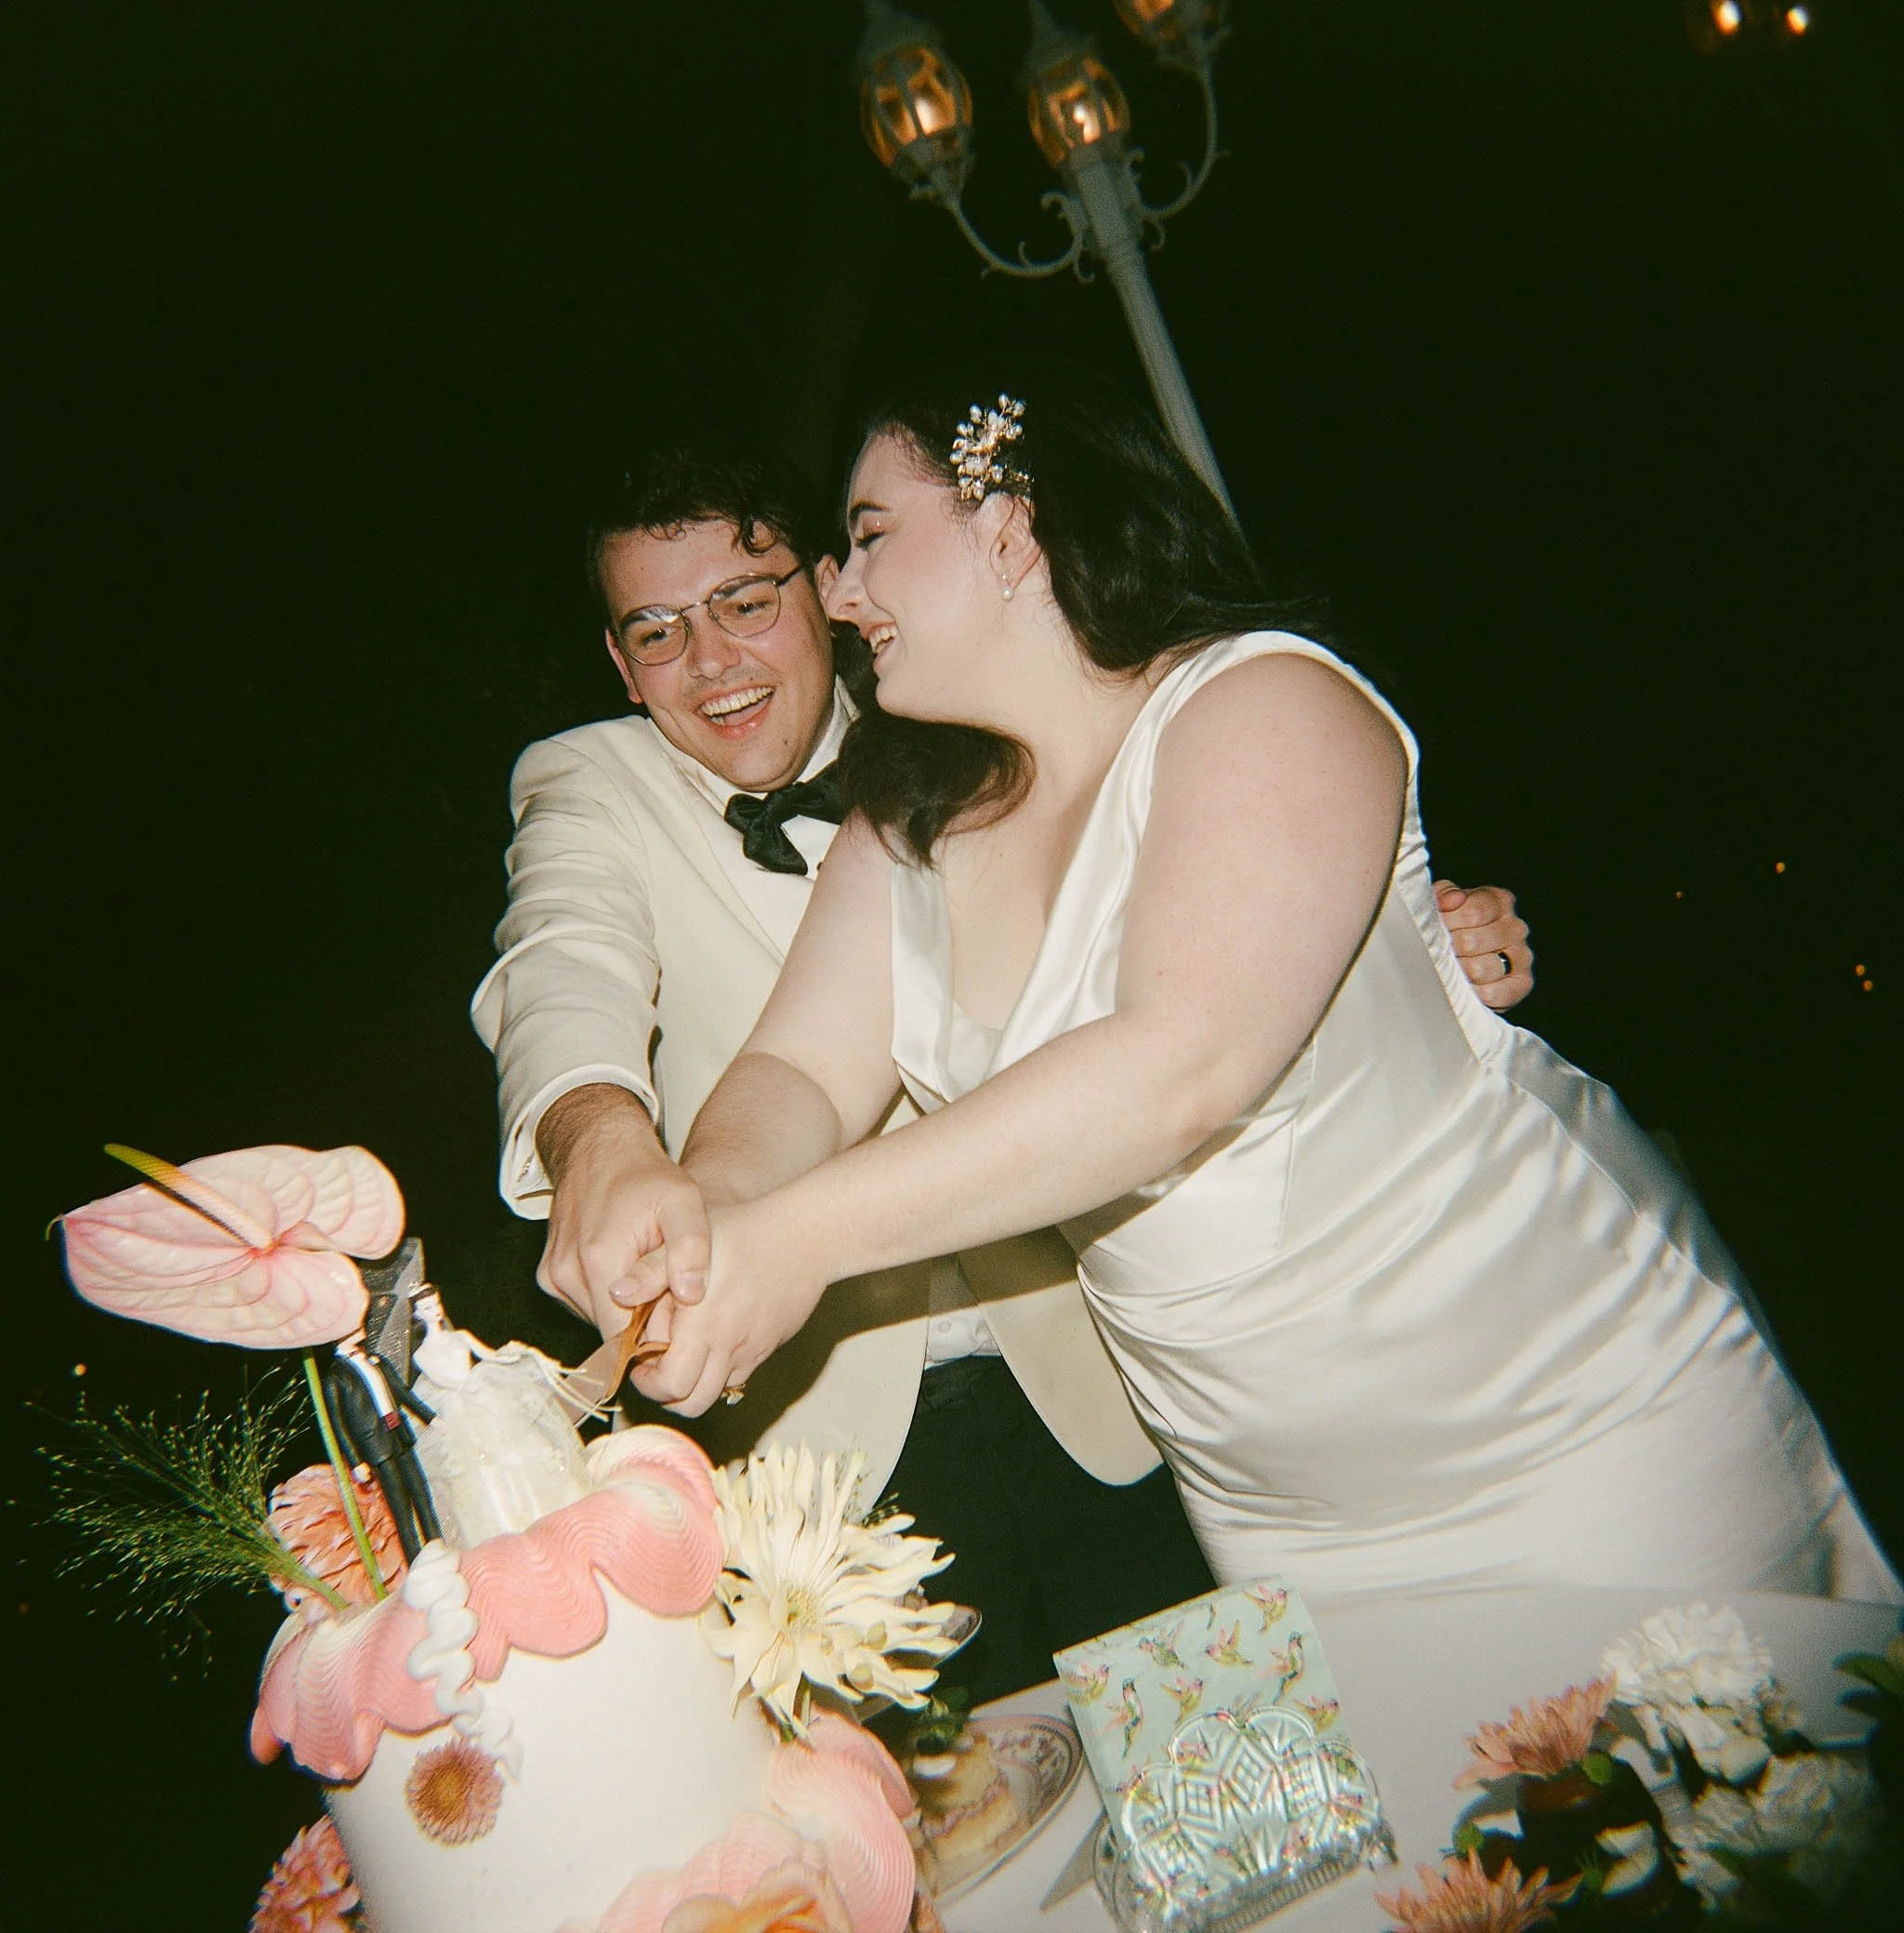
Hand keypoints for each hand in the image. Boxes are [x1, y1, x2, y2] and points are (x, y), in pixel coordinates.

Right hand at [533, 1084, 710, 1336]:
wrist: (599, 1148)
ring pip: (597, 1321)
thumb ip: (691, 1248)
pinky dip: (607, 1297)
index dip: (656, 1339)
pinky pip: (584, 1304)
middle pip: (610, 1333)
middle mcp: (568, 1273)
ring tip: (649, 1278)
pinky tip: (627, 1271)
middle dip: (642, 1325)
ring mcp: (554, 1276)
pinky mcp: (549, 1276)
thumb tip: (691, 1295)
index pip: (625, 1339)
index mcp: (601, 1260)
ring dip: (624, 1311)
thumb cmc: (646, 1176)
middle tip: (669, 1295)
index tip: (680, 1324)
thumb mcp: (684, 1201)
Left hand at [626, 1199, 828, 1416]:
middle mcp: (729, 1347)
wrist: (807, 1234)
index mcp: (704, 1326)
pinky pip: (741, 1373)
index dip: (647, 1382)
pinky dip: (721, 1369)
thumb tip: (616, 1293)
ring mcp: (753, 1350)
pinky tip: (715, 1336)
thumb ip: (649, 1270)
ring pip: (718, 1392)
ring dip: (695, 1383)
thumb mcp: (689, 1240)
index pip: (670, 1384)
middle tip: (657, 1368)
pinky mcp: (770, 1345)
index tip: (639, 1362)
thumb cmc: (746, 1232)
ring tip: (684, 1351)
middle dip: (668, 1394)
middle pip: (693, 1403)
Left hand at [1435, 881, 1533, 1011]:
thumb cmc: (1450, 926)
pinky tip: (1466, 988)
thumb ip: (1443, 895)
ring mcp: (1522, 955)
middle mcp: (1515, 926)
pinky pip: (1499, 992)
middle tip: (1438, 952)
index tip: (1436, 927)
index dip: (1448, 923)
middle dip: (1448, 950)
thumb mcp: (1441, 903)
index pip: (1472, 912)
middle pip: (1472, 942)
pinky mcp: (1522, 982)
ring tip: (1449, 969)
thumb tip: (1454, 899)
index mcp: (1497, 901)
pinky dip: (1477, 993)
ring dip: (1458, 972)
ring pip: (1481, 969)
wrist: (1459, 958)